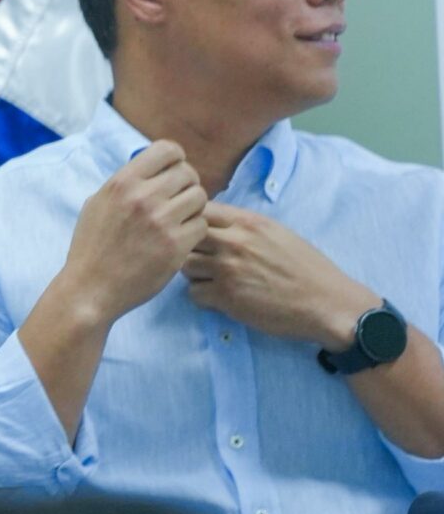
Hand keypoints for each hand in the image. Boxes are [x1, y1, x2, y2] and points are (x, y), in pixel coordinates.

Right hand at [59, 140, 207, 323]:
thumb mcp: (97, 203)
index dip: (176, 160)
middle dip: (187, 186)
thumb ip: (124, 185)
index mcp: (122, 182)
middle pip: (188, 174)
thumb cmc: (92, 246)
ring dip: (194, 208)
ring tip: (180, 221)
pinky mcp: (176, 246)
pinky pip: (202, 225)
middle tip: (178, 202)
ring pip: (200, 198)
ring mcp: (161, 221)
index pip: (167, 150)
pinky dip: (195, 231)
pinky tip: (181, 239)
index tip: (172, 174)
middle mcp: (143, 197)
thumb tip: (149, 170)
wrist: (92, 286)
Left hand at [185, 202, 379, 349]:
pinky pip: (193, 293)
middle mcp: (234, 241)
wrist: (328, 304)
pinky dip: (203, 297)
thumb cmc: (307, 268)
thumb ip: (242, 226)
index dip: (192, 221)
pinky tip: (220, 298)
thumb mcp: (276, 233)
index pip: (199, 209)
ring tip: (212, 280)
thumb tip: (212, 221)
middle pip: (184, 235)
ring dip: (194, 274)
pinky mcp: (227, 297)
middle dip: (187, 247)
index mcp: (247, 222)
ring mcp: (228, 269)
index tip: (198, 233)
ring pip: (184, 265)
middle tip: (202, 259)